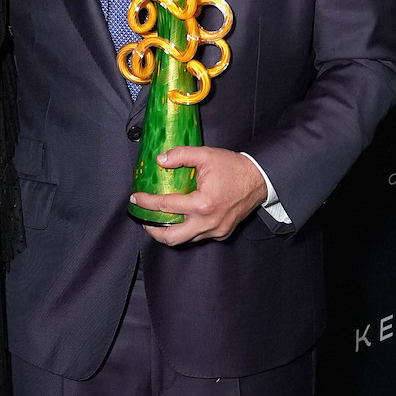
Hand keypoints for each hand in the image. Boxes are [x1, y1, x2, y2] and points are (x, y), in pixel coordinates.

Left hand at [131, 147, 267, 245]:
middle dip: (153, 230)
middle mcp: (208, 222)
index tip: (135, 199)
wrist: (260, 179)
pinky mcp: (222, 233)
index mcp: (202, 204)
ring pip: (185, 240)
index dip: (146, 202)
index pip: (165, 206)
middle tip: (144, 219)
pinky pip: (199, 237)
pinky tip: (182, 220)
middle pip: (171, 237)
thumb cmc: (234, 167)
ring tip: (160, 220)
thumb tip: (160, 160)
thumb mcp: (206, 155)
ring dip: (170, 232)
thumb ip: (181, 155)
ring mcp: (216, 231)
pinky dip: (187, 230)